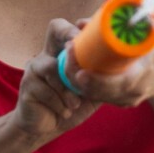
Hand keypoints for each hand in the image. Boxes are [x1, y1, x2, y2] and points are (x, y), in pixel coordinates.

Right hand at [9, 20, 99, 140]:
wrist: (48, 127)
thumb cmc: (72, 105)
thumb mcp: (93, 92)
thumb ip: (102, 80)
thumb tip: (126, 71)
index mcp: (65, 53)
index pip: (72, 27)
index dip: (81, 26)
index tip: (88, 30)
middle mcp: (49, 53)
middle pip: (56, 27)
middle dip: (70, 34)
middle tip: (77, 49)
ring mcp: (35, 67)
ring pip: (52, 67)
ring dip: (67, 89)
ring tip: (75, 103)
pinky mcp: (27, 84)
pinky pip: (46, 90)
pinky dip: (60, 103)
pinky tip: (65, 111)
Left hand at [59, 19, 153, 109]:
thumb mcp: (152, 30)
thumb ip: (129, 19)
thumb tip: (96, 18)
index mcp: (143, 75)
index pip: (117, 83)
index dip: (96, 79)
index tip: (80, 69)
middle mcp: (133, 92)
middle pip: (98, 91)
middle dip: (77, 74)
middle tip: (67, 51)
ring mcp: (126, 99)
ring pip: (95, 94)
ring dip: (76, 78)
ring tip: (68, 56)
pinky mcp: (121, 101)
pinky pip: (99, 96)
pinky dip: (84, 85)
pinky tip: (72, 70)